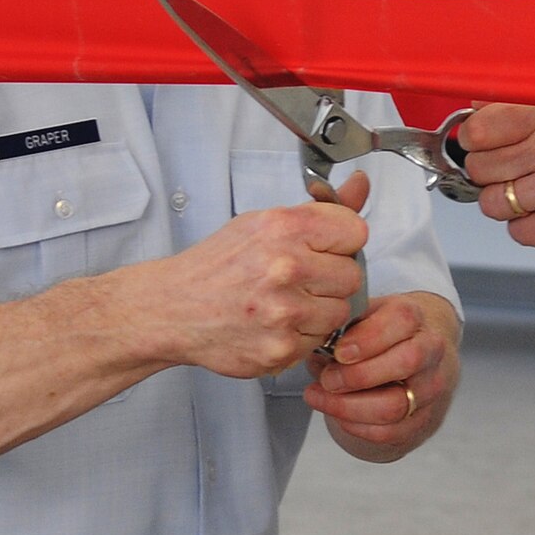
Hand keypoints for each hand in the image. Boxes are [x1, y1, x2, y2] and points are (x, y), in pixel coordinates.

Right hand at [152, 172, 368, 377]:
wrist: (173, 308)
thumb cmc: (218, 265)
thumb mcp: (265, 222)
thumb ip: (321, 209)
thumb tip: (360, 185)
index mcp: (284, 228)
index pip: (356, 232)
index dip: (340, 243)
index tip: (323, 249)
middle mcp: (285, 268)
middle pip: (352, 276)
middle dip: (330, 279)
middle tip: (298, 280)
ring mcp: (283, 312)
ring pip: (339, 312)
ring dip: (319, 310)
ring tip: (285, 303)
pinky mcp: (280, 349)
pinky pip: (318, 341)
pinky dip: (301, 336)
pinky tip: (275, 324)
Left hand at [304, 290, 459, 462]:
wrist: (420, 351)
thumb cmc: (385, 332)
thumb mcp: (365, 316)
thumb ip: (342, 328)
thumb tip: (314, 349)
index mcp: (414, 318)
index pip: (401, 323)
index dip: (367, 340)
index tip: (338, 352)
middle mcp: (430, 351)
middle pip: (404, 364)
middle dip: (357, 376)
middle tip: (326, 379)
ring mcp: (430, 387)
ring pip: (395, 405)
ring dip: (349, 407)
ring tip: (320, 397)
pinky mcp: (422, 418)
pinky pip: (389, 431)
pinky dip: (357, 426)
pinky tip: (338, 414)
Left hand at [456, 104, 534, 266]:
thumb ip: (526, 108)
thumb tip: (477, 107)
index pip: (479, 128)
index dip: (475, 140)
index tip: (483, 145)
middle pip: (479, 167)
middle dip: (492, 175)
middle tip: (520, 174)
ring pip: (491, 203)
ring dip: (508, 205)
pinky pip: (515, 231)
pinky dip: (530, 228)